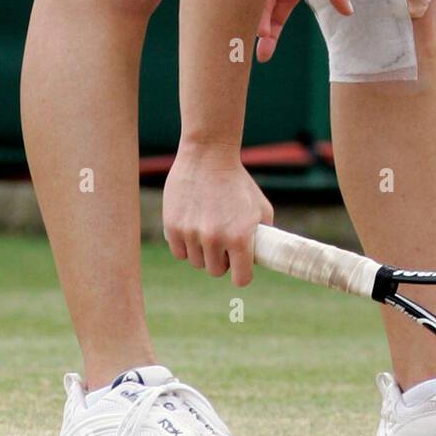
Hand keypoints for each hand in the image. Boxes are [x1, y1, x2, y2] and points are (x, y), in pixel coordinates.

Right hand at [163, 145, 272, 283]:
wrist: (208, 157)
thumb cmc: (238, 182)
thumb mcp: (260, 208)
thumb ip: (263, 235)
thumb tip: (259, 258)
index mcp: (240, 237)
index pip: (241, 279)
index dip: (242, 274)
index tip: (240, 268)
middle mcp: (215, 239)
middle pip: (216, 271)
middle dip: (222, 261)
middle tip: (224, 244)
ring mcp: (191, 234)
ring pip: (196, 262)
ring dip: (203, 252)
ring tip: (208, 231)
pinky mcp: (172, 227)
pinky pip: (179, 252)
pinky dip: (185, 245)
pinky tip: (192, 229)